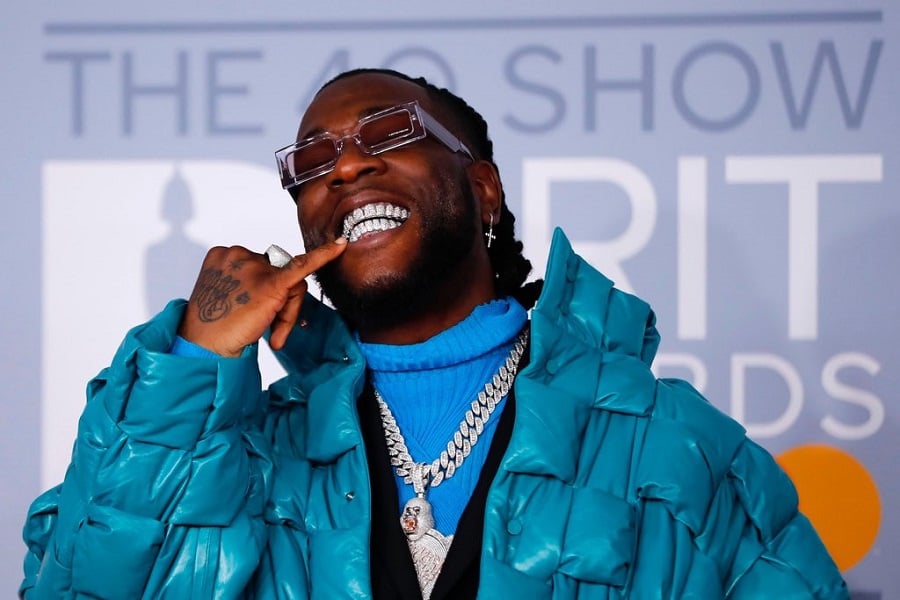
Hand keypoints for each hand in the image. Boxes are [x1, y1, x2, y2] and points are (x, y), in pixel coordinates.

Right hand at [177, 239, 346, 356]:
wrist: (205, 345)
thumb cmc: (214, 326)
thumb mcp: (227, 295)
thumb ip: (248, 284)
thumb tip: (276, 289)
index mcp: (224, 255)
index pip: (260, 266)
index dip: (264, 292)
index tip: (251, 310)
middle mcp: (239, 254)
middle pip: (278, 273)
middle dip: (279, 302)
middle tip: (268, 329)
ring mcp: (254, 266)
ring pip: (291, 282)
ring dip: (286, 312)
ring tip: (272, 334)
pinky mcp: (272, 283)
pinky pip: (304, 265)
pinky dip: (325, 255)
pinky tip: (340, 246)